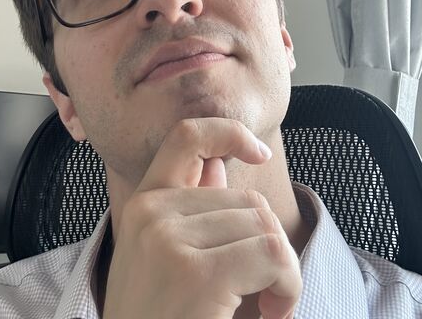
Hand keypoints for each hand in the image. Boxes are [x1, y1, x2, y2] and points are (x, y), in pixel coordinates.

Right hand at [102, 118, 301, 318]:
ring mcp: (168, 239)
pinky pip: (272, 254)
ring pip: (264, 226)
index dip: (227, 131)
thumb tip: (221, 165)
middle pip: (246, 200)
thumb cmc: (158, 316)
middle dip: (269, 245)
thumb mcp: (164, 257)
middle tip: (263, 292)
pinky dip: (288, 285)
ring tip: (264, 306)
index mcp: (144, 204)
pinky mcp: (194, 273)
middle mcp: (151, 212)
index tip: (255, 152)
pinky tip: (272, 313)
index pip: (186, 137)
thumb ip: (194, 207)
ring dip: (282, 271)